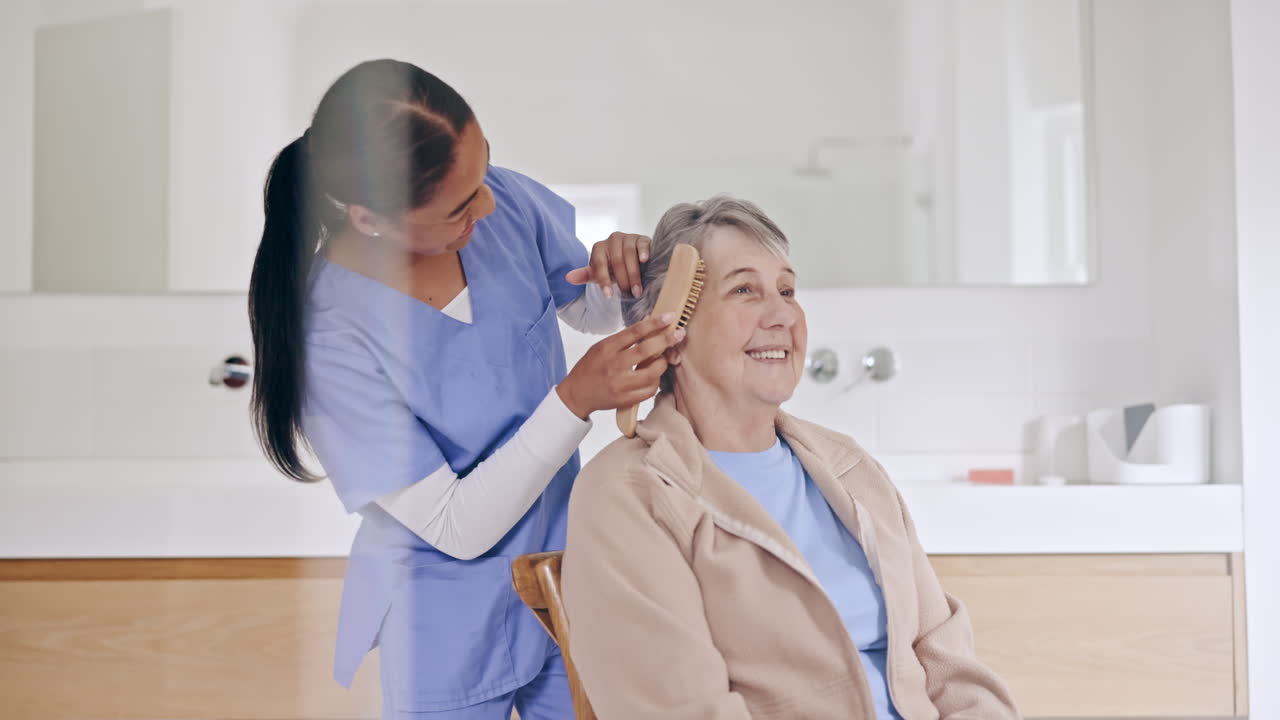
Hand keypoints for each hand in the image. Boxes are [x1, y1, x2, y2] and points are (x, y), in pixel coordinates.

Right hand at [557, 313, 683, 419]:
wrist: (576, 394)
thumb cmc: (589, 368)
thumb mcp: (600, 347)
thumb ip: (623, 339)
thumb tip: (648, 324)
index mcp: (606, 348)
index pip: (634, 332)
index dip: (654, 323)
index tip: (669, 317)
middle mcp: (614, 365)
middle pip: (646, 350)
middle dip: (666, 340)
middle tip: (679, 334)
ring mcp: (620, 384)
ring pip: (652, 372)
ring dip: (662, 363)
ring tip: (663, 359)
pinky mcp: (625, 399)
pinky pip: (650, 390)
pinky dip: (656, 381)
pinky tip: (654, 376)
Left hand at [564, 232, 652, 298]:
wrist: (633, 260)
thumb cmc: (614, 269)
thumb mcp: (599, 273)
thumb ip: (585, 275)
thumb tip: (568, 278)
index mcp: (599, 248)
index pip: (599, 264)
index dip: (604, 281)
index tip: (608, 296)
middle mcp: (612, 240)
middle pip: (617, 260)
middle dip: (623, 280)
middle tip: (629, 294)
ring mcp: (628, 237)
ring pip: (629, 253)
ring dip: (634, 274)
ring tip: (638, 290)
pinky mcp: (642, 238)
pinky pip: (642, 244)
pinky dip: (643, 252)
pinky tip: (644, 261)